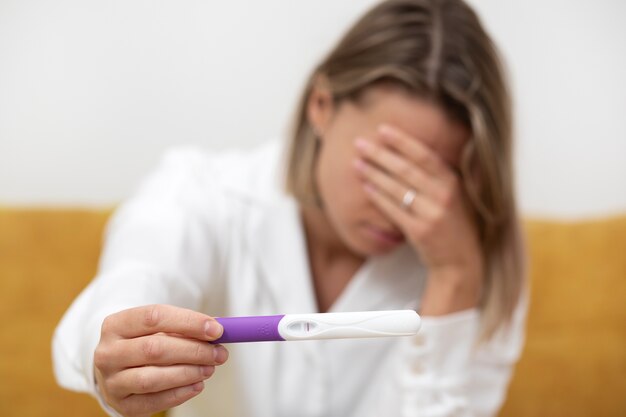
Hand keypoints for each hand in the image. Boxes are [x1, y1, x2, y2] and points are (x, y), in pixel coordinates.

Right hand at [94, 304, 227, 416]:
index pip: (154, 317)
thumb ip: (184, 327)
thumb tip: (216, 330)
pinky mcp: (121, 404)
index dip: (188, 322)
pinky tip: (197, 385)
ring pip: (153, 378)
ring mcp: (111, 381)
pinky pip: (153, 402)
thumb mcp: (157, 327)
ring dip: (188, 373)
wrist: (115, 366)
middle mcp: (107, 353)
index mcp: (115, 325)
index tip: (216, 329)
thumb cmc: (143, 341)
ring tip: (210, 368)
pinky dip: (179, 394)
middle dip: (193, 351)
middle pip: (155, 349)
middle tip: (219, 352)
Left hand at [354, 124, 482, 312]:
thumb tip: (411, 150)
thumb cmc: (453, 225)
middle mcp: (444, 195)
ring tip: (357, 163)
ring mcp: (432, 213)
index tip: (382, 129)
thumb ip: (438, 176)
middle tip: (360, 143)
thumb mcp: (455, 196)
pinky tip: (366, 187)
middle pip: (405, 169)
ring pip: (397, 188)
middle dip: (380, 154)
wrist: (460, 261)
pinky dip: (378, 197)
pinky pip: (394, 209)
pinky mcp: (420, 231)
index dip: (402, 141)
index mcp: (453, 182)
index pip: (424, 155)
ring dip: (374, 173)